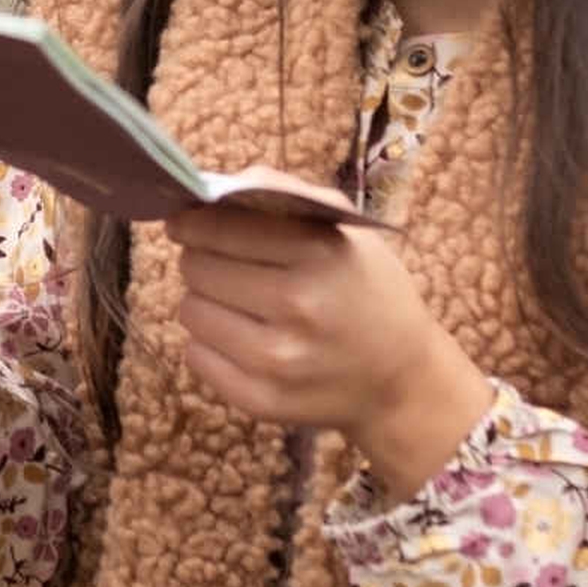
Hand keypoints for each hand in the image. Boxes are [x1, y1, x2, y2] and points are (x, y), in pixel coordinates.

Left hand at [162, 206, 495, 493]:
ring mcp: (278, 359)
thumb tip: (214, 187)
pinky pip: (195, 356)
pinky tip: (242, 339)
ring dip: (205, 301)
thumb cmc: (366, 291)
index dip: (193, 221)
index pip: (220, 225)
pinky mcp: (261, 399)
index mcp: (320, 253)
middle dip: (201, 259)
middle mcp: (298, 305)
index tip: (185, 222)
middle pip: (196, 267)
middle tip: (221, 264)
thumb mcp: (345, 231)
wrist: (401, 379)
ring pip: (190, 311)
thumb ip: (283, 194)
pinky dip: (209, 343)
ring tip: (238, 304)